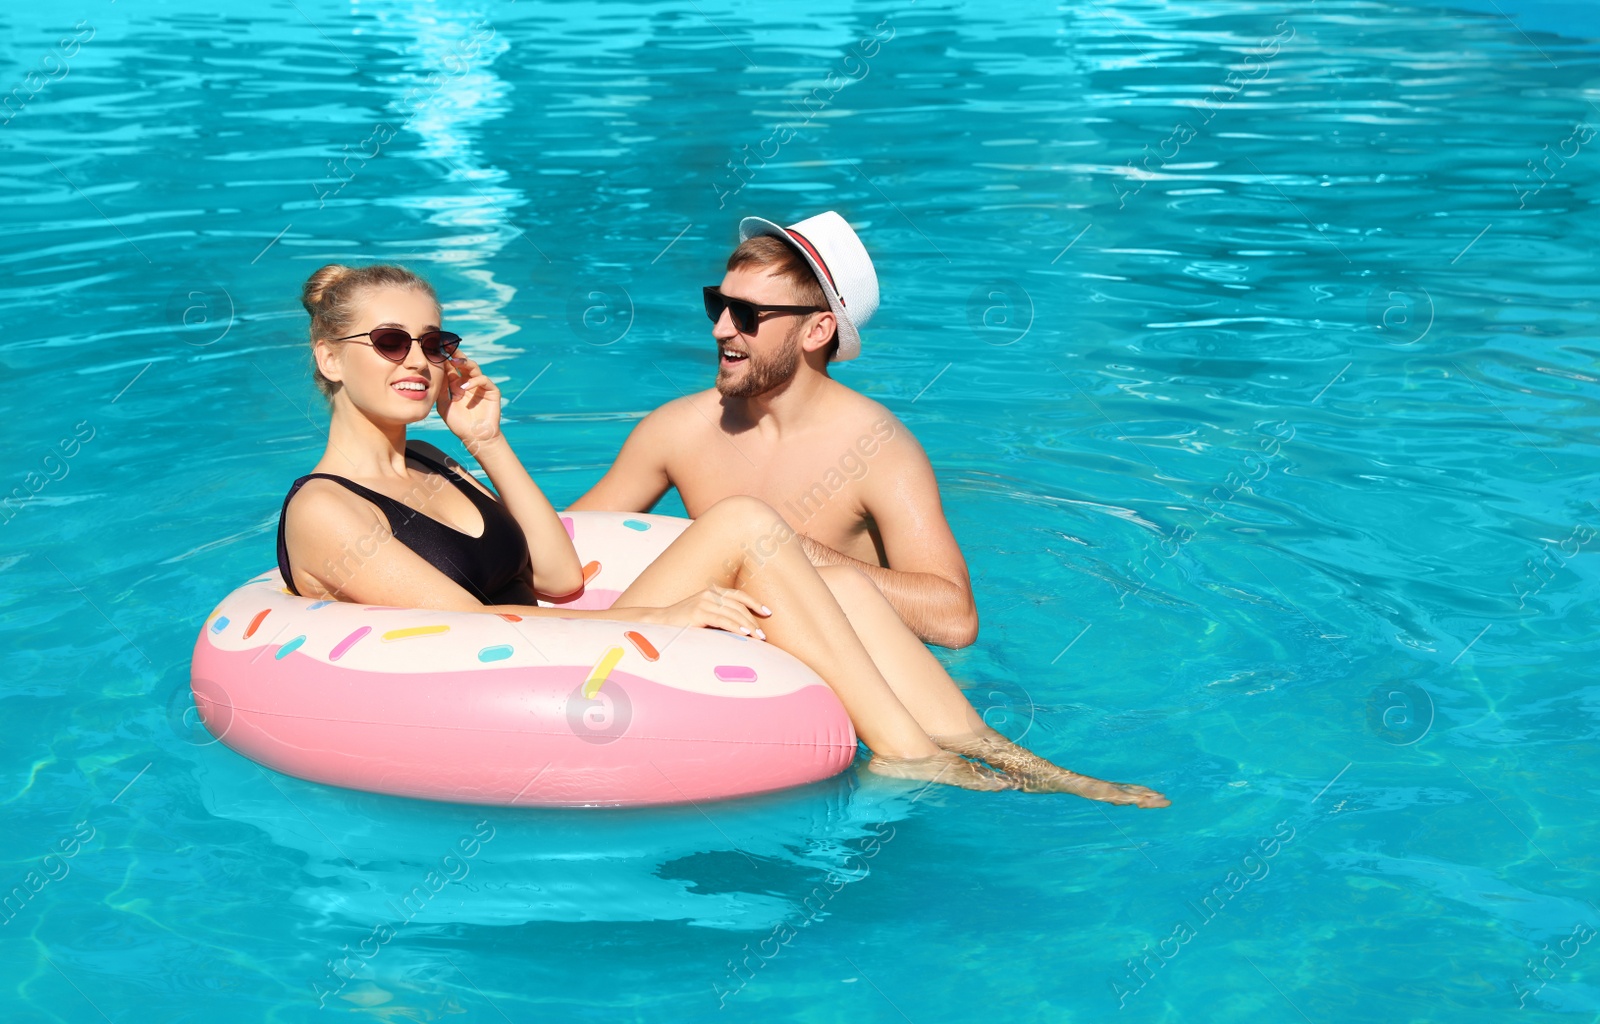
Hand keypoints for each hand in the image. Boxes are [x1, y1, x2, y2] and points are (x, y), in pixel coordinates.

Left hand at [438, 355, 501, 447]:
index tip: (435, 349)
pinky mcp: (492, 391)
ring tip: (455, 361)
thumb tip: (436, 371)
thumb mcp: (444, 405)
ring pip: (474, 368)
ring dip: (465, 362)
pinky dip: (474, 381)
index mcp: (457, 384)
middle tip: (446, 345)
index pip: (451, 367)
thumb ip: (441, 389)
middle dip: (455, 354)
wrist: (475, 437)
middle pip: (462, 364)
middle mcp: (469, 382)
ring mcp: (480, 386)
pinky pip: (484, 380)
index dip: (444, 359)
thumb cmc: (459, 423)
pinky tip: (465, 387)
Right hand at [631, 586, 771, 638]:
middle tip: (764, 635)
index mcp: (712, 592)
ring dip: (748, 626)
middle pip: (739, 606)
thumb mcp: (703, 616)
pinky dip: (736, 627)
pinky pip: (723, 620)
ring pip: (733, 613)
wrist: (658, 624)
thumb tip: (741, 630)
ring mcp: (703, 602)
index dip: (754, 603)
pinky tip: (745, 634)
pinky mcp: (698, 612)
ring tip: (758, 637)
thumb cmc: (682, 623)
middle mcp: (709, 594)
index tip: (767, 612)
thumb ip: (719, 617)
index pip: (738, 595)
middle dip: (754, 620)